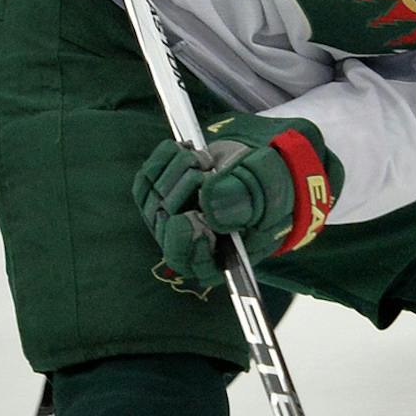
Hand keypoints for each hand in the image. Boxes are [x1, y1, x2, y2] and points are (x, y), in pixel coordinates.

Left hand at [133, 112, 338, 286]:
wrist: (261, 165)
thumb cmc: (270, 187)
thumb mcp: (267, 193)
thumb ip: (243, 201)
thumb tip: (209, 206)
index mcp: (222, 255)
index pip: (191, 263)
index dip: (185, 243)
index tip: (191, 217)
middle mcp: (192, 243)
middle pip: (166, 227)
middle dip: (184, 191)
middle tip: (207, 170)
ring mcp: (173, 219)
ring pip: (153, 200)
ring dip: (176, 171)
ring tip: (204, 160)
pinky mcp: (161, 196)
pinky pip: (145, 181)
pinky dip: (163, 160)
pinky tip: (186, 152)